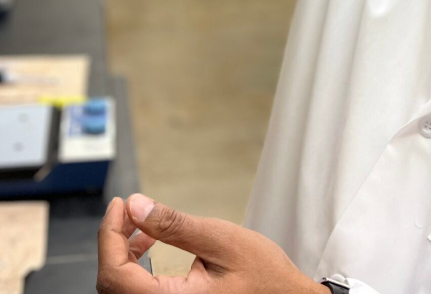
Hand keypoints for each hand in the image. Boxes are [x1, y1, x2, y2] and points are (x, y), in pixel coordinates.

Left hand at [97, 194, 325, 293]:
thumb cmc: (262, 275)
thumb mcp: (222, 240)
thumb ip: (175, 226)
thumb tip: (135, 206)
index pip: (115, 278)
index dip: (108, 237)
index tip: (119, 205)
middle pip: (113, 286)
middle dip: (114, 243)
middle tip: (129, 210)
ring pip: (122, 292)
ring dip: (123, 257)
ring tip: (142, 227)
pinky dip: (135, 270)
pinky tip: (149, 249)